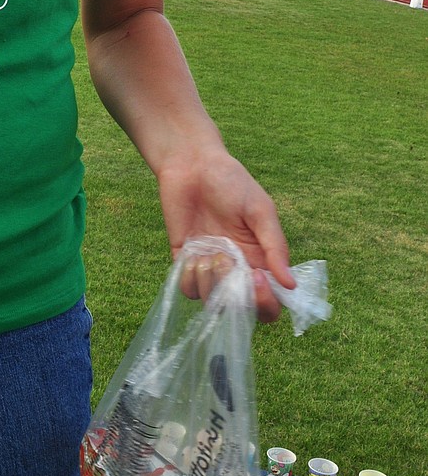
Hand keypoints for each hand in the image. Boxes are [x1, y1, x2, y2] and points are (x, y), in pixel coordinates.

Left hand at [156, 144, 294, 322]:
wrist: (192, 164)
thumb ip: (275, 247)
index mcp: (260, 260)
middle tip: (229, 265)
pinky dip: (189, 278)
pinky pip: (187, 289)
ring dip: (211, 284)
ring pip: (212, 303)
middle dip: (236, 300)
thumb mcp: (260, 210)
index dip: (266, 303)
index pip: (269, 302)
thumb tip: (291, 286)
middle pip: (241, 310)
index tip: (257, 278)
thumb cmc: (232, 182)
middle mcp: (235, 270)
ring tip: (210, 253)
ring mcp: (209, 268)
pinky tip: (191, 254)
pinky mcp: (184, 261)